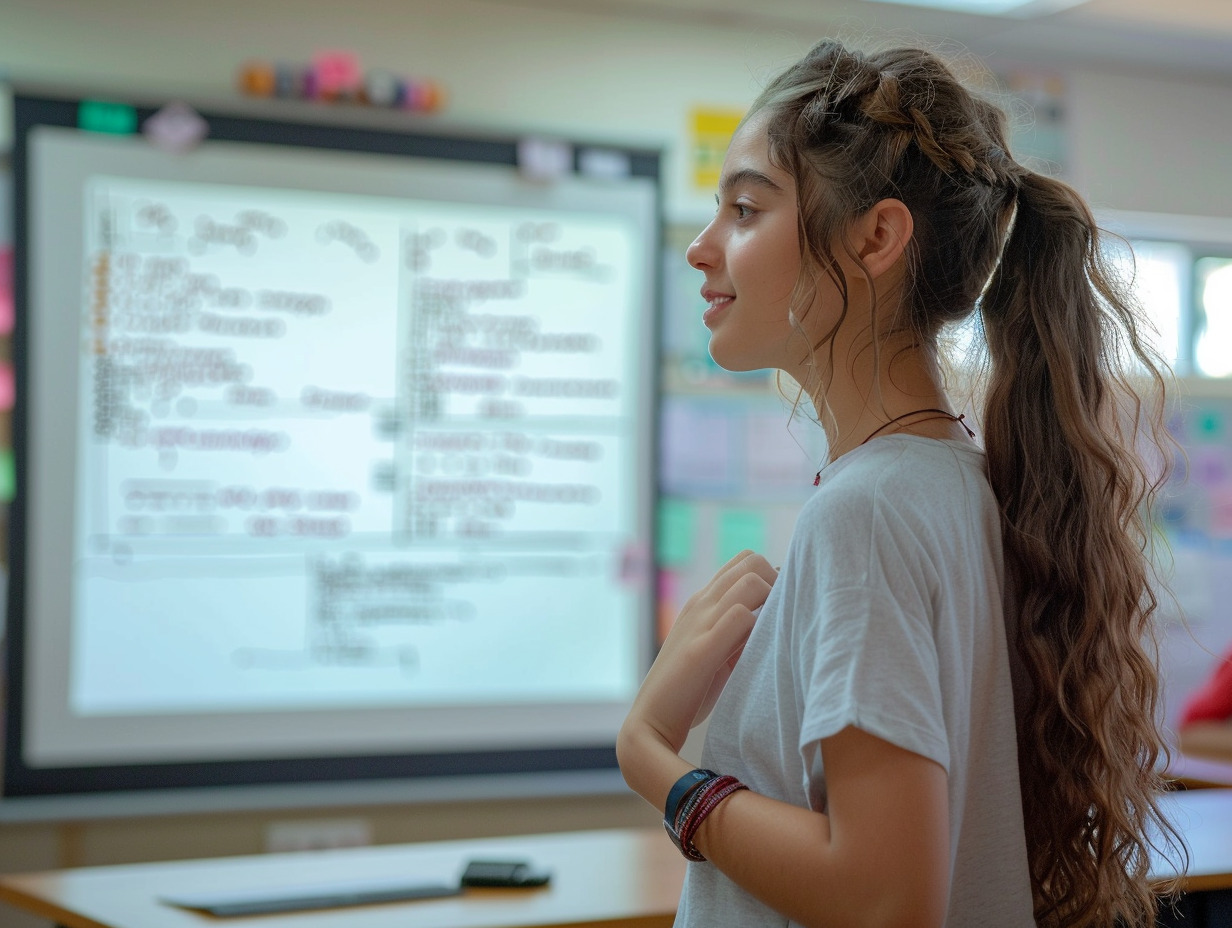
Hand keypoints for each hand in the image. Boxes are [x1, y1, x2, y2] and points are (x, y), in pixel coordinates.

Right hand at [625, 550, 776, 757]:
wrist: (652, 720)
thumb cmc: (689, 690)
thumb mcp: (717, 650)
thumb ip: (738, 632)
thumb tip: (775, 617)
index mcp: (702, 601)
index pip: (744, 560)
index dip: (771, 576)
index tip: (782, 606)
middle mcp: (701, 604)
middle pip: (752, 560)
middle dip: (778, 582)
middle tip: (784, 618)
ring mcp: (700, 623)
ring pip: (751, 581)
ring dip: (774, 601)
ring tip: (776, 634)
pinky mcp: (701, 650)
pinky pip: (742, 616)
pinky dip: (761, 628)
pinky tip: (763, 652)